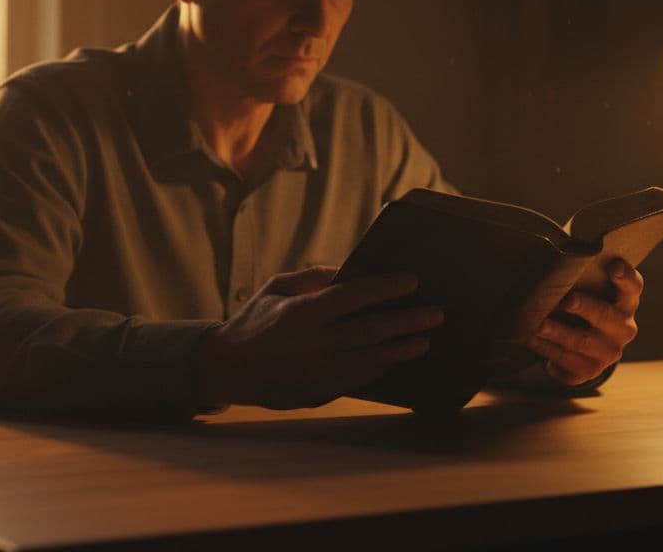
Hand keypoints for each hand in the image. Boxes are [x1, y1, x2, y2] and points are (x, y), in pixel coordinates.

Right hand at [195, 266, 443, 409]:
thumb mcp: (276, 289)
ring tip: (424, 341)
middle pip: (371, 330)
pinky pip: (358, 379)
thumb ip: (312, 278)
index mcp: (302, 313)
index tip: (411, 281)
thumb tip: (348, 271)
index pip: (353, 296)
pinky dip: (378, 368)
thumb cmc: (252, 321)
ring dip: (400, 349)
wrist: (227, 369)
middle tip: (435, 314)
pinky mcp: (319, 391)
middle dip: (406, 320)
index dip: (385, 288)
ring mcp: (318, 371)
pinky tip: (394, 359)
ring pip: (370, 359)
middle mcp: (314, 344)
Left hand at [526, 259, 641, 385]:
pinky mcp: (590, 370)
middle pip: (605, 315)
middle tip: (565, 301)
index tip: (613, 266)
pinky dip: (546, 348)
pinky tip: (532, 339)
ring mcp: (608, 352)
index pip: (632, 286)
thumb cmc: (584, 310)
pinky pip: (566, 360)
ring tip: (538, 324)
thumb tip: (557, 269)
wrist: (581, 350)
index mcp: (626, 303)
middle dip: (584, 307)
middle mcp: (623, 328)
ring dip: (557, 331)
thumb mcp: (589, 294)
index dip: (625, 276)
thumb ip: (582, 281)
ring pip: (581, 341)